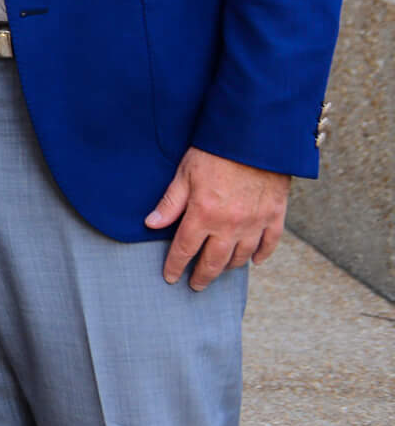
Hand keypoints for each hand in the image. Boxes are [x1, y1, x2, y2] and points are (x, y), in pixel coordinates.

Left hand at [144, 145, 288, 288]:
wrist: (254, 139)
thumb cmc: (214, 153)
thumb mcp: (184, 175)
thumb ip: (170, 203)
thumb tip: (151, 224)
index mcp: (203, 214)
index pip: (185, 249)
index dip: (175, 266)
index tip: (169, 277)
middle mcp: (229, 225)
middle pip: (214, 261)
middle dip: (202, 276)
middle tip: (195, 285)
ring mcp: (254, 223)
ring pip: (241, 256)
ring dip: (229, 267)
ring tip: (219, 271)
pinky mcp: (275, 216)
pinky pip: (269, 244)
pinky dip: (261, 255)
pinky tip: (254, 261)